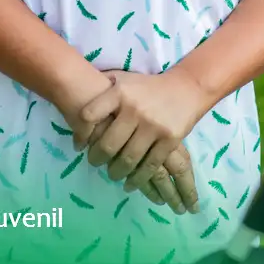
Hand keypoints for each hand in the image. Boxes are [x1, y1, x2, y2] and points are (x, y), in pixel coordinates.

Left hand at [72, 66, 209, 209]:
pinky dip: (137, 179)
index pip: (90, 114)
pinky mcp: (169, 139)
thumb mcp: (124, 79)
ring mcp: (153, 125)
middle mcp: (134, 108)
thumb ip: (103, 87)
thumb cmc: (148, 87)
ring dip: (116, 172)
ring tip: (112, 174)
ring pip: (128, 159)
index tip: (79, 146)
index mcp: (120, 92)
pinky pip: (149, 165)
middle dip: (97, 159)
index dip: (80, 133)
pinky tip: (130, 184)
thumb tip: (77, 101)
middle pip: (108, 144)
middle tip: (95, 163)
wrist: (186, 88)